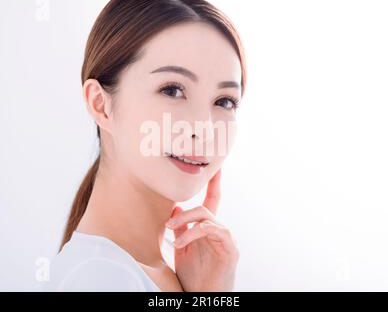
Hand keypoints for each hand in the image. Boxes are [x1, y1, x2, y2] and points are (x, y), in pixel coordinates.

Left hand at [165, 169, 239, 291]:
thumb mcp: (183, 248)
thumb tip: (175, 209)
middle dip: (186, 212)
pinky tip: (184, 240)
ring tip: (172, 234)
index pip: (212, 200)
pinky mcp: (230, 249)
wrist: (203, 296)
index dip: (214, 182)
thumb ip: (181, 228)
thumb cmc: (194, 275)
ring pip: (207, 217)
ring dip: (187, 223)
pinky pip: (215, 231)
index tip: (215, 166)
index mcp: (208, 228)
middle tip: (167, 224)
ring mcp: (226, 239)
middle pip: (206, 207)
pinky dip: (198, 232)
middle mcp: (219, 230)